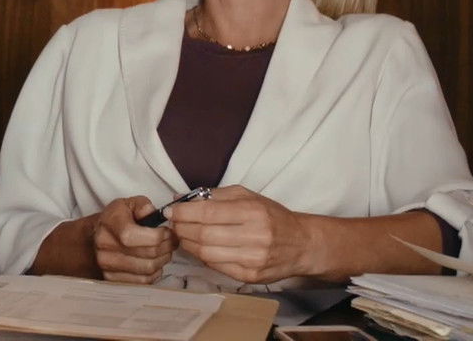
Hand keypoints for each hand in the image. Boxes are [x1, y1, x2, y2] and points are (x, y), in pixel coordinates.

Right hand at [92, 196, 178, 283]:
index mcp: (110, 223)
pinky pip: (143, 281)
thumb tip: (152, 213)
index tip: (166, 232)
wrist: (97, 236)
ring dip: (162, 260)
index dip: (156, 236)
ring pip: (147, 269)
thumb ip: (143, 205)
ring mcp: (107, 264)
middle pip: (146, 254)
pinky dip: (154, 273)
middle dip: (166, 247)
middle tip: (171, 241)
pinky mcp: (113, 278)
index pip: (132, 236)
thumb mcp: (129, 204)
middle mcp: (105, 245)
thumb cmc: (118, 219)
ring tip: (164, 251)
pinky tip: (155, 262)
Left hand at [166, 185, 316, 283]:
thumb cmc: (272, 216)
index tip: (170, 211)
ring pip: (206, 253)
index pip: (207, 213)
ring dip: (188, 244)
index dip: (183, 213)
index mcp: (253, 212)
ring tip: (183, 234)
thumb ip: (213, 196)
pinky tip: (199, 247)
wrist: (302, 244)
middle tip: (174, 223)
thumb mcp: (247, 196)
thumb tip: (180, 199)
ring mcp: (253, 260)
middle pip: (203, 235)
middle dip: (182, 228)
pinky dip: (201, 256)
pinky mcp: (250, 277)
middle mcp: (255, 236)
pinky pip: (216, 266)